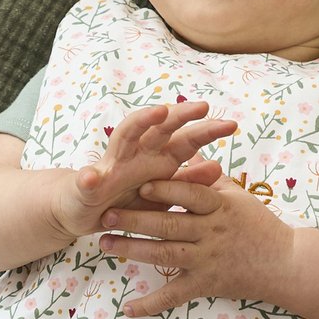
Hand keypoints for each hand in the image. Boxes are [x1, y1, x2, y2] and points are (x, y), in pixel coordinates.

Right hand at [51, 101, 236, 240]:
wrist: (89, 210)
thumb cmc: (131, 200)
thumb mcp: (165, 194)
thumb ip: (188, 181)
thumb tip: (218, 166)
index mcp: (159, 158)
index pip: (186, 138)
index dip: (207, 130)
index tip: (231, 125)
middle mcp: (137, 153)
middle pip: (160, 127)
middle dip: (181, 115)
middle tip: (203, 107)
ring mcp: (112, 164)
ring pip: (125, 135)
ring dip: (140, 122)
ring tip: (157, 113)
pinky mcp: (87, 184)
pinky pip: (87, 180)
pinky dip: (89, 178)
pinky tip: (92, 178)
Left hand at [98, 174, 292, 314]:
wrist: (285, 264)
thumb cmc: (258, 224)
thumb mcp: (237, 195)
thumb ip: (209, 175)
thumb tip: (189, 146)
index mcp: (219, 207)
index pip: (190, 194)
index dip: (165, 188)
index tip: (139, 184)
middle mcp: (212, 232)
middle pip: (169, 224)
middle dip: (135, 219)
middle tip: (107, 214)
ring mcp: (207, 260)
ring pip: (165, 255)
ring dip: (132, 250)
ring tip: (106, 243)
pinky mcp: (205, 284)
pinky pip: (175, 295)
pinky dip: (151, 304)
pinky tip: (128, 308)